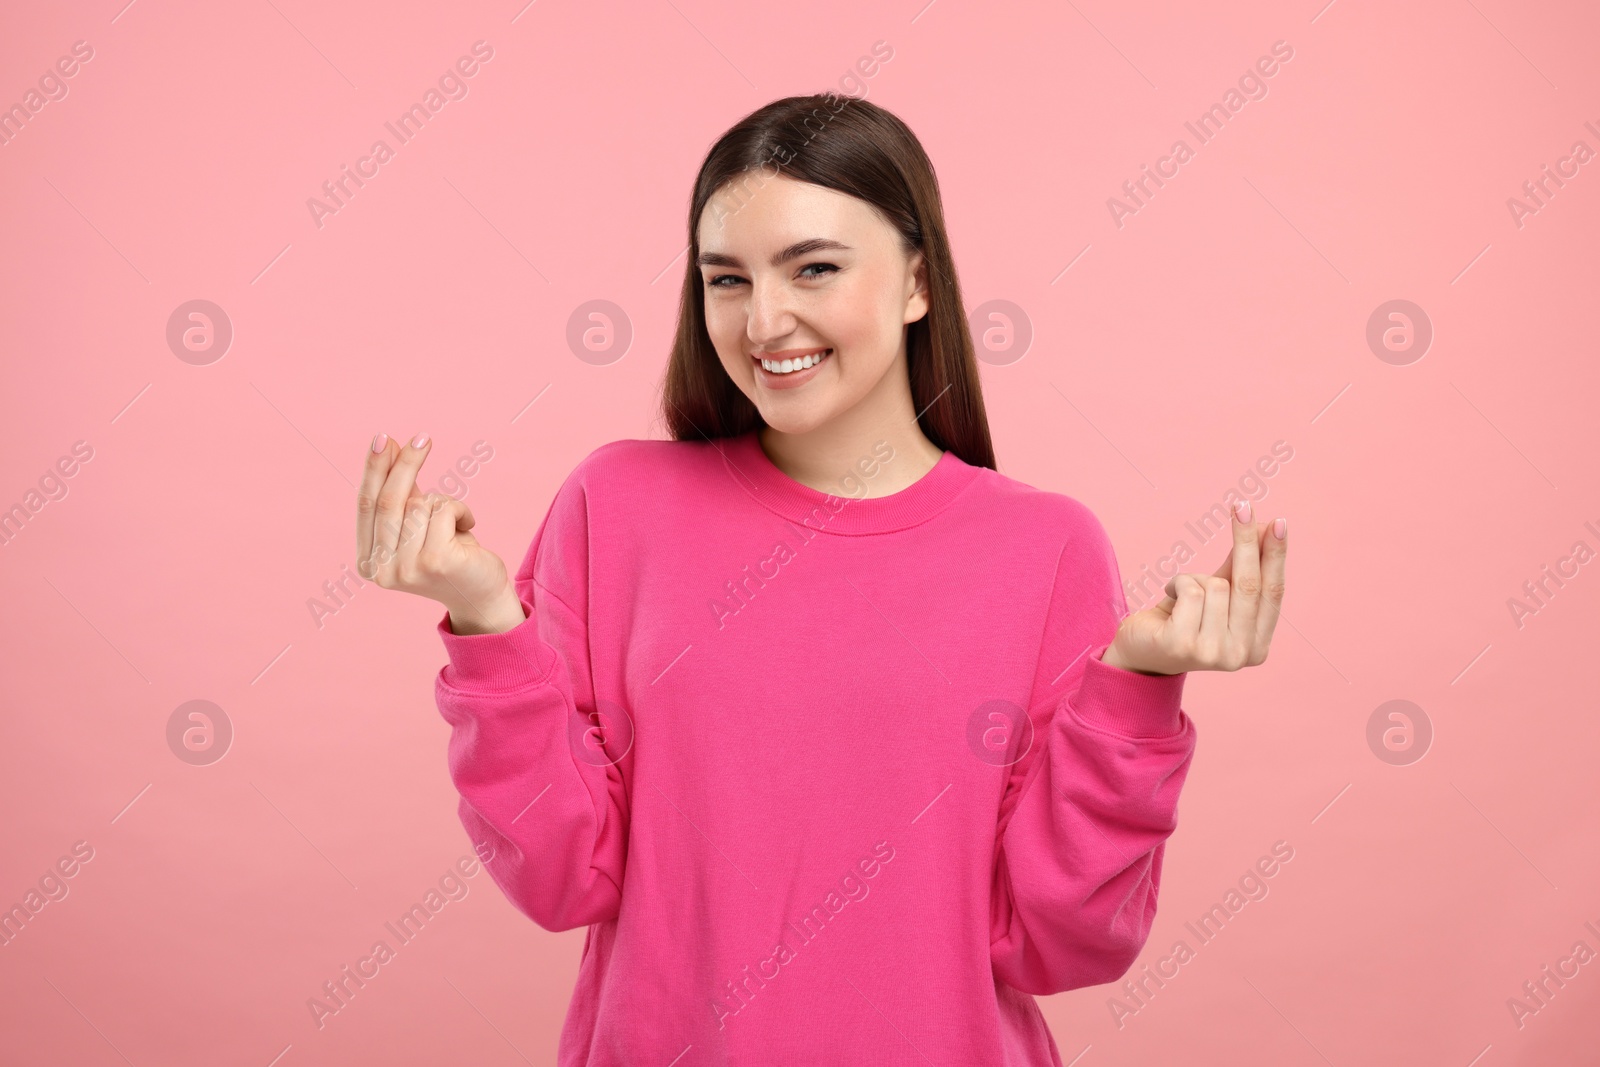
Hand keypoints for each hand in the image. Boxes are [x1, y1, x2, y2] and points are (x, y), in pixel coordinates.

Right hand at [356, 433, 523, 632]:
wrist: (483, 597)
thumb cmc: (450, 556)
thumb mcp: (419, 527)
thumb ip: (402, 496)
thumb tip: (390, 446)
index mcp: (368, 562)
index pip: (366, 505)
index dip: (373, 470)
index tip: (384, 438)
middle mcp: (382, 570)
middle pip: (389, 501)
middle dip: (405, 464)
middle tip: (423, 438)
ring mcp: (407, 568)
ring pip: (420, 504)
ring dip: (443, 502)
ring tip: (457, 522)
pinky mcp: (436, 561)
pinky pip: (444, 509)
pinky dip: (460, 510)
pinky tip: (468, 527)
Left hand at [1099, 502, 1286, 675]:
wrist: (1139, 650)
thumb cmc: (1182, 619)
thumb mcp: (1216, 594)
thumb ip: (1239, 568)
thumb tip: (1265, 527)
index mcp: (1256, 647)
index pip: (1273, 592)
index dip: (1275, 556)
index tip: (1278, 522)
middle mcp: (1240, 655)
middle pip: (1249, 584)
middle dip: (1246, 540)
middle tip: (1242, 506)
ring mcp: (1212, 654)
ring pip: (1215, 586)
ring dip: (1194, 578)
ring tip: (1181, 594)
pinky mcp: (1182, 644)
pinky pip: (1190, 590)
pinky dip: (1177, 583)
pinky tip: (1169, 597)